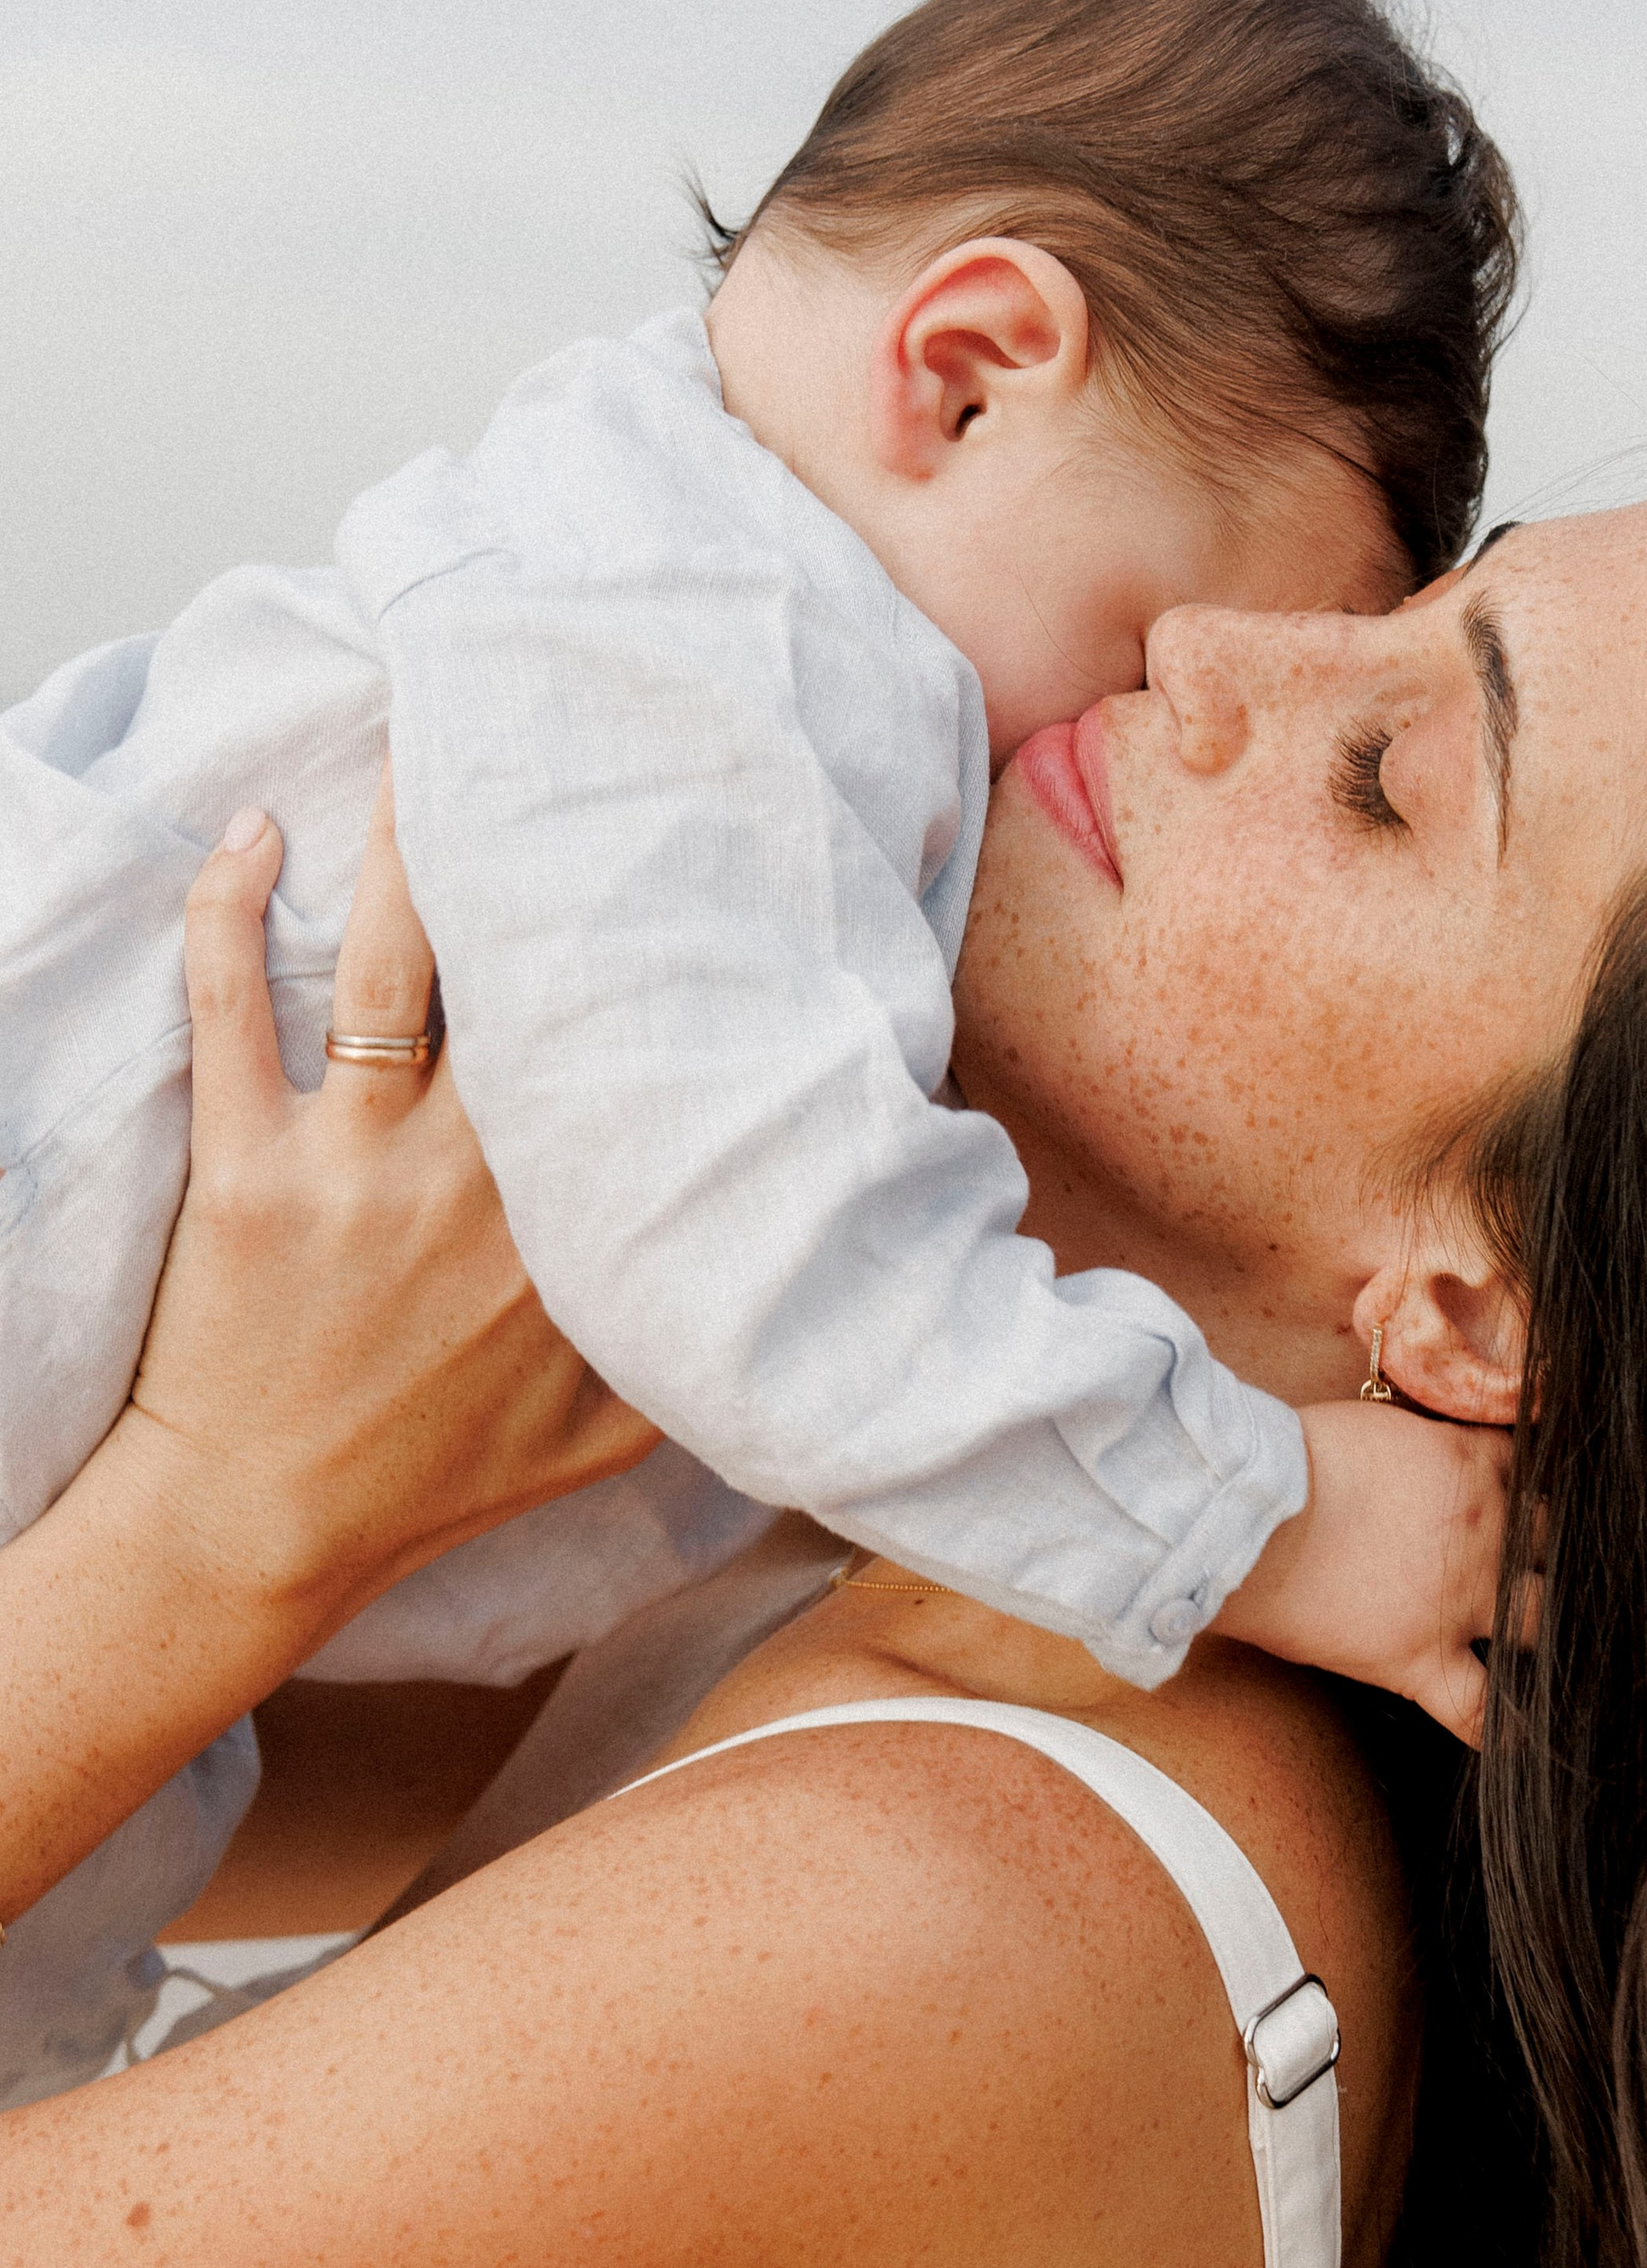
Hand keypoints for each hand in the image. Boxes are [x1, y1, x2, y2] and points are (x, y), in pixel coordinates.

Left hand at [113, 782, 657, 1646]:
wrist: (265, 1530)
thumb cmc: (435, 1480)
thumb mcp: (610, 1437)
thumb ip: (694, 1351)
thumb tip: (792, 1287)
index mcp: (572, 1237)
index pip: (629, 1064)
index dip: (661, 958)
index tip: (695, 868)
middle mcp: (476, 1186)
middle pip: (524, 980)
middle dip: (546, 855)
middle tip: (566, 740)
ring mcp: (355, 1170)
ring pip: (393, 963)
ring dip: (403, 840)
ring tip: (425, 737)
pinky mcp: (243, 1169)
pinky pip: (232, 1009)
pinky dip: (233, 908)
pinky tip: (253, 831)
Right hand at [1211, 1399, 1523, 1743]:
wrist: (1248, 1517)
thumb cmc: (1296, 1459)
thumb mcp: (1382, 1426)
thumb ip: (1430, 1445)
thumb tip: (1434, 1456)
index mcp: (1477, 1465)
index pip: (1540, 1471)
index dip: (1535, 1486)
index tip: (1528, 1494)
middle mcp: (1488, 1535)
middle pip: (1555, 1543)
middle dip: (1551, 1552)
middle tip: (1540, 1564)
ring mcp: (1461, 1604)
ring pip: (1542, 1623)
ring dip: (1543, 1628)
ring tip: (1545, 1639)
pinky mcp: (1420, 1661)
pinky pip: (1479, 1711)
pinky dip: (1501, 1728)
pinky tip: (1519, 1734)